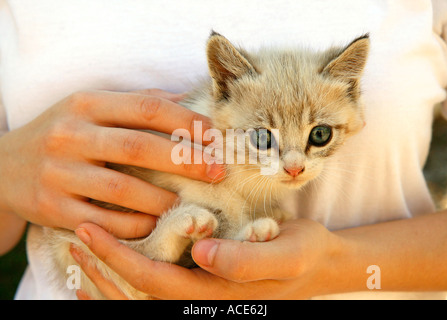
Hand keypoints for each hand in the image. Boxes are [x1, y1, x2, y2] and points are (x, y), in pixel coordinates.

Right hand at [0, 89, 224, 238]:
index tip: (216, 137)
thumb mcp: (90, 108)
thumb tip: (186, 102)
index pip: (148, 107)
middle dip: (185, 160)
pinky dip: (135, 224)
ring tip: (188, 203)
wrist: (4, 166)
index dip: (187, 121)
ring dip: (163, 199)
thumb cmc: (62, 133)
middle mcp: (70, 135)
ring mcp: (59, 173)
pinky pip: (104, 221)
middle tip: (217, 172)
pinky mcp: (53, 208)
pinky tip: (155, 222)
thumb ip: (135, 103)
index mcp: (86, 104)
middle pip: (139, 147)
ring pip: (123, 189)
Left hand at [70, 219, 339, 298]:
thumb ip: (248, 258)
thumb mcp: (287, 253)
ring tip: (80, 254)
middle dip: (104, 268)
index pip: (157, 282)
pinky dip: (125, 285)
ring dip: (108, 277)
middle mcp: (203, 302)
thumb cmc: (304, 254)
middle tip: (76, 238)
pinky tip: (103, 278)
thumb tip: (204, 253)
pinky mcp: (204, 287)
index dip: (122, 260)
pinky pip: (155, 292)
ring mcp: (202, 297)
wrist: (319, 264)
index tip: (93, 232)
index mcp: (218, 295)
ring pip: (142, 297)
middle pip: (139, 294)